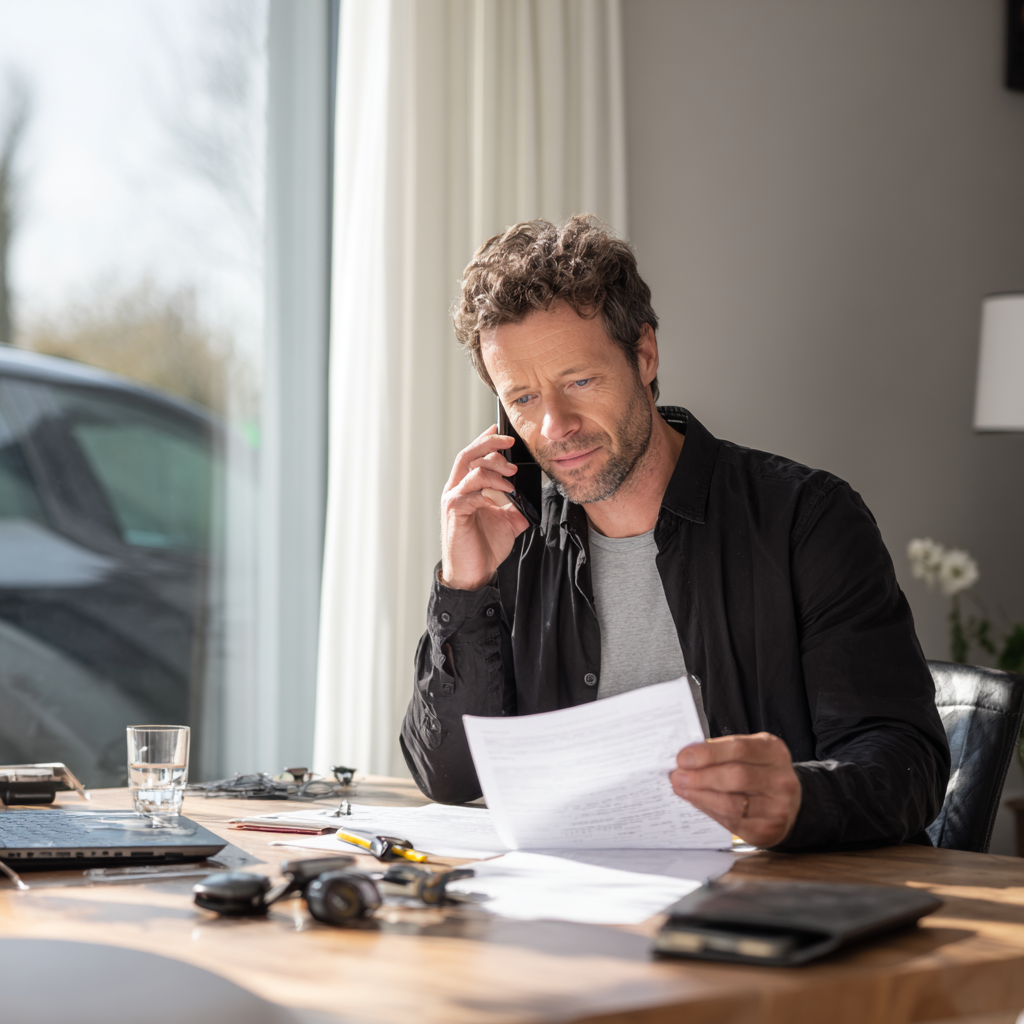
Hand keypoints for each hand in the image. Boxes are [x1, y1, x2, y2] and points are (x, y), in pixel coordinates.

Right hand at [440, 425, 530, 590]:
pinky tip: (499, 498)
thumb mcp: (508, 520)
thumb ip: (517, 503)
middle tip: (510, 445)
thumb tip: (534, 493)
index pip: (471, 455)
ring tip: (511, 478)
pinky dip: (487, 492)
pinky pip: (470, 494)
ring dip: (494, 470)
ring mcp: (453, 500)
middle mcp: (455, 489)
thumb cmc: (484, 546)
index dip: (485, 440)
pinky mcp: (455, 513)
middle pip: (468, 455)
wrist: (473, 573)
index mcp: (465, 487)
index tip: (502, 432)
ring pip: (471, 471)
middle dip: (490, 446)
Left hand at [670, 733, 800, 847]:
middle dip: (700, 777)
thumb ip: (721, 752)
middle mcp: (781, 779)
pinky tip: (697, 801)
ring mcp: (777, 807)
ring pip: (732, 803)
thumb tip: (685, 759)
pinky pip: (732, 822)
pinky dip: (709, 810)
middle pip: (735, 776)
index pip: (738, 749)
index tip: (683, 757)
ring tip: (681, 788)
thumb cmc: (758, 772)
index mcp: (773, 751)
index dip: (708, 753)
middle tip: (676, 776)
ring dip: (700, 796)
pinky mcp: (768, 830)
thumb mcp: (748, 753)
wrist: (788, 802)